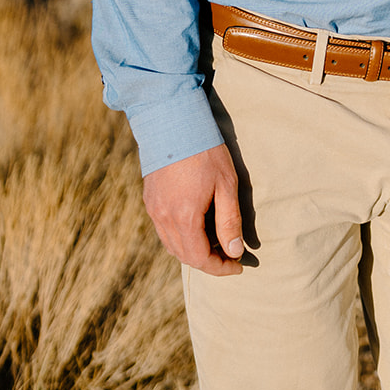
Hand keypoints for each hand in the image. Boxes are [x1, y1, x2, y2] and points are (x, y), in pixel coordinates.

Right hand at [143, 143, 244, 275]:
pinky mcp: (150, 200)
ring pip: (172, 245)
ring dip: (194, 251)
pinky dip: (181, 237)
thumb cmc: (205, 150)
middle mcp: (163, 218)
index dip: (220, 268)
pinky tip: (197, 226)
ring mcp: (153, 210)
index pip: (200, 259)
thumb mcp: (226, 184)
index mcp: (184, 218)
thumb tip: (234, 251)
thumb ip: (229, 220)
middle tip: (230, 255)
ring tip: (217, 242)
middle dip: (209, 261)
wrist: (173, 121)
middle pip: (185, 256)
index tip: (238, 266)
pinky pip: (164, 230)